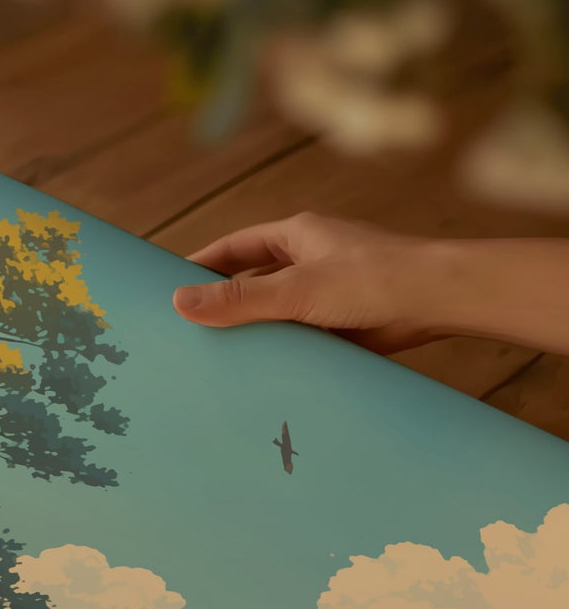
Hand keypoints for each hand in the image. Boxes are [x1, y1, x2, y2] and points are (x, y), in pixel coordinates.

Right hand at [172, 212, 443, 352]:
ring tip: (216, 358)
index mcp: (298, 236)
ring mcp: (327, 292)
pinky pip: (300, 336)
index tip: (170, 286)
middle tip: (187, 329)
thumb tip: (179, 302)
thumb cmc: (374, 279)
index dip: (202, 265)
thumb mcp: (295, 290)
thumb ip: (239, 299)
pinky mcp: (342, 322)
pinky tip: (261, 372)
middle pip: (253, 280)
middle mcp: (311, 260)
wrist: (439, 301)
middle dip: (224, 302)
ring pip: (276, 312)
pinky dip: (281, 351)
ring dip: (254, 331)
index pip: (235, 247)